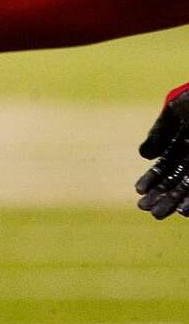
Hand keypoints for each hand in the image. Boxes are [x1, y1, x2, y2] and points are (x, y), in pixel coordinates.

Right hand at [136, 84, 188, 217]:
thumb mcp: (177, 110)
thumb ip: (160, 131)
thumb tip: (143, 156)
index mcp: (182, 145)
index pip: (164, 167)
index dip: (151, 179)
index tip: (138, 191)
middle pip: (175, 182)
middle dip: (160, 195)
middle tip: (145, 209)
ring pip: (188, 189)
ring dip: (174, 202)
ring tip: (158, 213)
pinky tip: (184, 211)